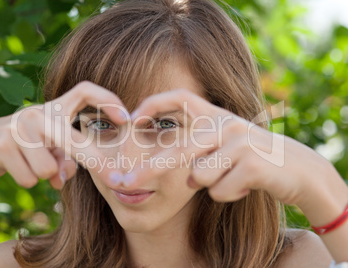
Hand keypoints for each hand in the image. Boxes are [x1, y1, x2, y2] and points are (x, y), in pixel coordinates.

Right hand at [0, 81, 128, 188]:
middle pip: (75, 140)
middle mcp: (39, 112)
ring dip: (44, 176)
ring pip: (50, 168)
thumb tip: (67, 175)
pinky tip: (16, 168)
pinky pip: (31, 177)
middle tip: (118, 181)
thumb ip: (65, 158)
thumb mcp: (47, 149)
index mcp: (54, 109)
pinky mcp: (4, 143)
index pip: (84, 91)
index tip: (127, 117)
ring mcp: (20, 125)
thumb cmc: (22, 147)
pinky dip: (27, 180)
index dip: (107, 99)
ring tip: (30, 165)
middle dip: (98, 164)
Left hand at [122, 88, 339, 206]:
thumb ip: (197, 147)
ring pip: (198, 177)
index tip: (132, 118)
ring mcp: (240, 142)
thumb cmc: (250, 158)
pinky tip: (245, 185)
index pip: (181, 98)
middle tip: (123, 184)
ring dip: (210, 185)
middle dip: (148, 170)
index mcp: (217, 116)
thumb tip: (163, 165)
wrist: (298, 169)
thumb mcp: (224, 143)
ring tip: (232, 177)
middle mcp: (226, 124)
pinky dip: (227, 195)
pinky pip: (218, 192)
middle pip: (179, 150)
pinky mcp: (253, 164)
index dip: (154, 104)